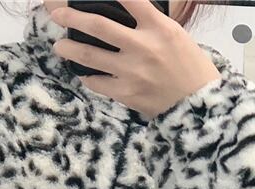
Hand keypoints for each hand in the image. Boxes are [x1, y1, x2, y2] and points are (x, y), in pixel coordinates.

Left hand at [49, 0, 220, 120]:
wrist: (197, 106)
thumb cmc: (190, 70)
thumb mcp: (176, 36)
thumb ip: (151, 24)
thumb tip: (126, 16)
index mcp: (159, 28)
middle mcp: (143, 46)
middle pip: (99, 26)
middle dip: (73, 18)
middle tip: (57, 15)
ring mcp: (132, 71)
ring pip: (90, 56)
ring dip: (70, 49)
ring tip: (59, 46)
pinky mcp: (126, 93)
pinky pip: (97, 83)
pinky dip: (88, 77)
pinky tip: (83, 74)